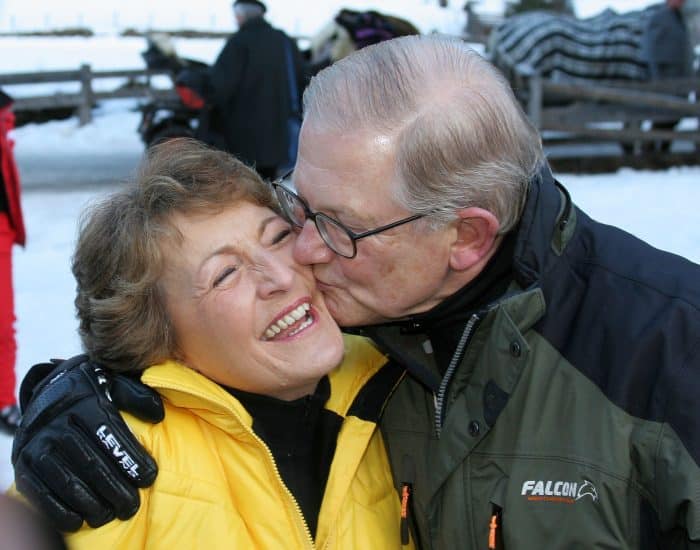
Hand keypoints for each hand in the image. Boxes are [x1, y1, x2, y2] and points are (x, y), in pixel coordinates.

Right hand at [12, 355, 163, 531]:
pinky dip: (60, 510)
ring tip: (111, 514)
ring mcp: (37, 445)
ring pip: (67, 481)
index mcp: (83, 402)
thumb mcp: (112, 383)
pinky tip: (80, 519)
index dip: (130, 458)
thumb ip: (136, 395)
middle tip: (132, 505)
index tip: (149, 477)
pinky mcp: (23, 465)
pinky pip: (40, 493)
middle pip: (90, 462)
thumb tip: (158, 414)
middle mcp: (57, 424)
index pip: (109, 433)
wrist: (46, 395)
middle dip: (115, 488)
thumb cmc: (89, 394)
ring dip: (92, 503)